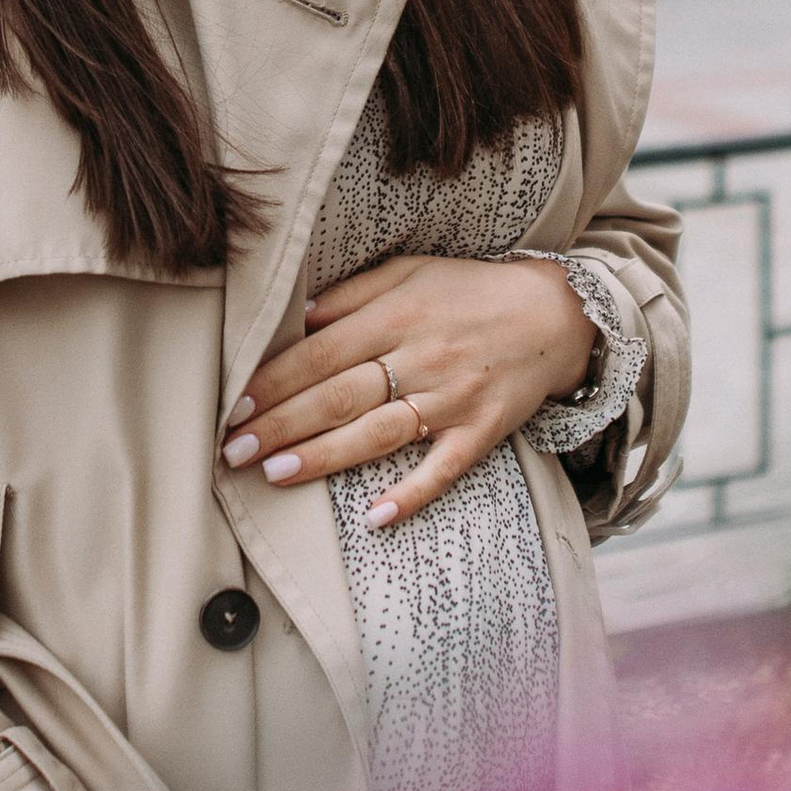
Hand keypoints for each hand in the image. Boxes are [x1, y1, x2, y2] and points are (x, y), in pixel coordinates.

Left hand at [222, 252, 597, 527]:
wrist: (557, 314)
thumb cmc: (471, 291)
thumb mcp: (411, 272)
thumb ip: (353, 293)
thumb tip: (297, 316)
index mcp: (398, 314)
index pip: (321, 352)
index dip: (275, 381)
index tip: (236, 405)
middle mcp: (422, 357)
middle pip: (339, 395)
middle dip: (282, 425)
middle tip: (233, 450)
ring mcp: (452, 398)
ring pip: (377, 433)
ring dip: (324, 457)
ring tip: (275, 474)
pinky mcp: (481, 431)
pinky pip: (442, 468)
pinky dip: (410, 494)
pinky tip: (374, 517)